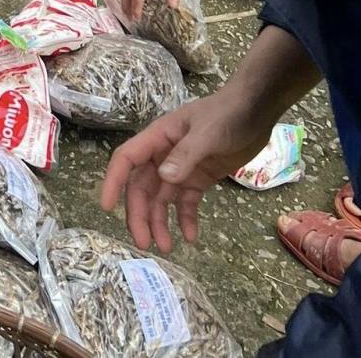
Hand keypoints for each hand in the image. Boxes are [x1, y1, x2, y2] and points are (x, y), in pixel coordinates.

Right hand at [101, 91, 273, 252]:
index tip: (106, 206)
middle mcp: (164, 154)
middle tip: (144, 243)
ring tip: (166, 247)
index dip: (113, 181)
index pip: (127, 159)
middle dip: (140, 214)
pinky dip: (185, 219)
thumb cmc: (226, 115)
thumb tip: (164, 177)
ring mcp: (181, 167)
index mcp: (158, 138)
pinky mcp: (199, 177)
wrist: (254, 112)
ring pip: (161, 198)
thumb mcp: (207, 133)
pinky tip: (191, 237)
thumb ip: (186, 154)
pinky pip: (186, 201)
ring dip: (160, 221)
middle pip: (142, 186)